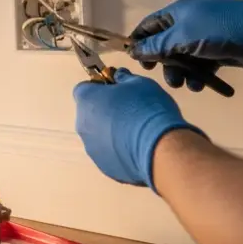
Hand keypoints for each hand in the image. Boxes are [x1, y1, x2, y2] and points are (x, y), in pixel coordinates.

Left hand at [73, 68, 207, 190]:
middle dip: (105, 110)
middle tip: (130, 110)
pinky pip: (109, 154)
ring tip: (137, 132)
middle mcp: (82, 125)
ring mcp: (92, 149)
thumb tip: (117, 76)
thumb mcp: (139, 83)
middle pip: (90, 114)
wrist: (160, 149)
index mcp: (86, 101)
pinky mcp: (105, 167)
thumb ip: (123, 78)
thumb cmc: (147, 109)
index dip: (100, 87)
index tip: (117, 89)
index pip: (84, 88)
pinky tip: (138, 149)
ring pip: (98, 136)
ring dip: (111, 132)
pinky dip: (119, 151)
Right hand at [129, 0, 242, 91]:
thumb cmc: (219, 30)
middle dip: (164, 64)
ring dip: (181, 73)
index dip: (140, 43)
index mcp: (177, 14)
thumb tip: (132, 50)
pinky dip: (197, 76)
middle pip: (164, 46)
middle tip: (168, 78)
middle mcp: (187, 25)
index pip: (149, 26)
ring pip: (182, 60)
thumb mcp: (183, 36)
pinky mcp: (216, 53)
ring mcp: (202, 39)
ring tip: (185, 85)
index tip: (137, 62)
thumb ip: (157, 45)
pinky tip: (200, 86)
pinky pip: (199, 67)